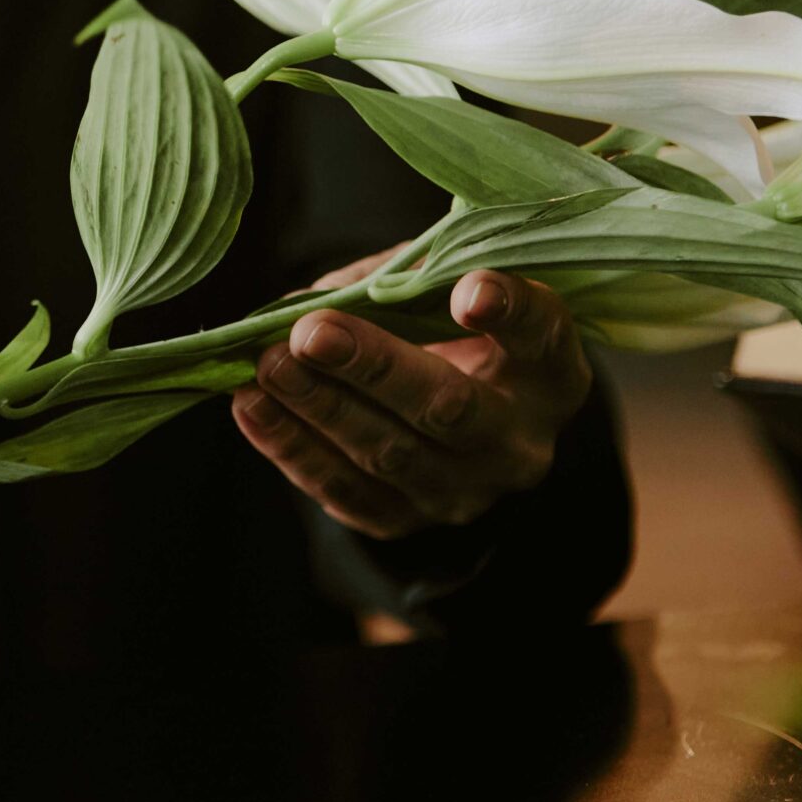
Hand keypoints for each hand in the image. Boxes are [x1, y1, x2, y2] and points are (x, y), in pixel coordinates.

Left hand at [230, 250, 590, 539]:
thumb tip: (307, 303)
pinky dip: (292, 447)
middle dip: (375, 368)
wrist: (451, 419)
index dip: (509, 312)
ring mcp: (464, 492)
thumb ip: (401, 281)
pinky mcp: (404, 519)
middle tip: (311, 333)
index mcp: (549, 371)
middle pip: (449, 407)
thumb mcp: (448, 290)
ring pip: (388, 455)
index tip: (469, 291)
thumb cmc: (446, 331)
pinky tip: (251, 406)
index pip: (541, 334)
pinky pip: (344, 490)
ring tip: (266, 365)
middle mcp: (518, 442)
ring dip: (319, 408)